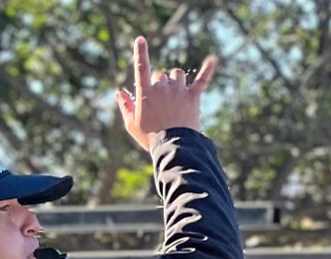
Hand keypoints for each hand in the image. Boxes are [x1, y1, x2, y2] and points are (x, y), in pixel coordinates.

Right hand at [114, 36, 217, 152]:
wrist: (173, 146)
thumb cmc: (149, 137)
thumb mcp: (131, 124)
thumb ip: (125, 106)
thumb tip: (118, 93)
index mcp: (145, 93)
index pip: (141, 68)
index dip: (140, 52)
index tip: (140, 39)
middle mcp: (162, 87)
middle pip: (160, 75)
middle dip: (159, 84)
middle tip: (159, 103)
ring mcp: (179, 91)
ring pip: (177, 75)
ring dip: (175, 80)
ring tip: (174, 95)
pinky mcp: (193, 96)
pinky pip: (202, 79)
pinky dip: (207, 69)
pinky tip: (212, 60)